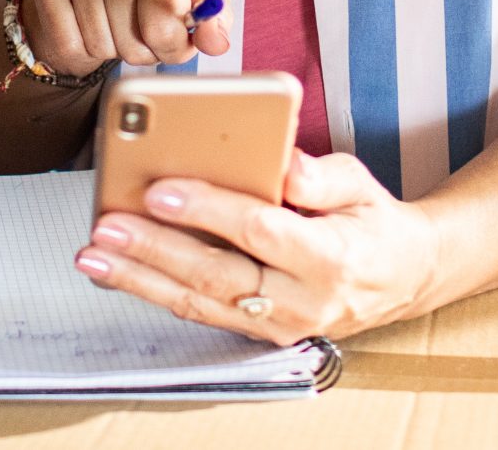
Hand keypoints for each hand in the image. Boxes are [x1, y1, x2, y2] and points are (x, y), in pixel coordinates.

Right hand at [19, 0, 231, 76]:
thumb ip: (215, 15)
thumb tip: (214, 42)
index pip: (166, 21)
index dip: (175, 45)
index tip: (177, 37)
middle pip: (133, 43)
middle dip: (145, 51)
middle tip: (146, 28)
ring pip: (100, 47)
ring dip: (115, 49)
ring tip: (121, 22)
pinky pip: (68, 44)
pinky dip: (83, 49)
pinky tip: (93, 23)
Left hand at [75, 150, 441, 344]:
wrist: (403, 279)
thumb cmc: (372, 222)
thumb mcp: (360, 183)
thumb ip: (321, 176)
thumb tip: (282, 162)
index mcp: (330, 258)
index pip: (260, 231)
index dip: (209, 210)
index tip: (162, 188)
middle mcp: (302, 302)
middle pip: (217, 275)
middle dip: (155, 249)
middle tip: (107, 226)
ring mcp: (279, 326)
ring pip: (200, 303)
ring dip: (140, 279)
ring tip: (94, 255)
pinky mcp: (261, 334)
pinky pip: (202, 313)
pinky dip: (156, 292)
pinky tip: (119, 273)